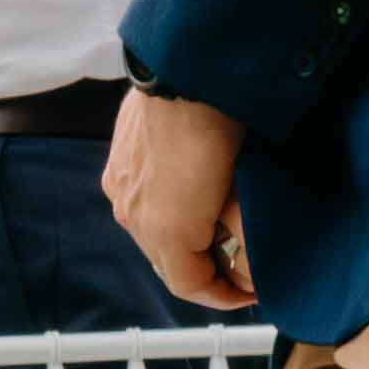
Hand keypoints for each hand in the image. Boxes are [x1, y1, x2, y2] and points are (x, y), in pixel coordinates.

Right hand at [108, 83, 252, 310]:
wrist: (188, 71)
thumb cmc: (223, 129)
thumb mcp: (245, 198)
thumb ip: (244, 243)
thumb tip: (248, 274)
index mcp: (164, 230)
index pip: (189, 287)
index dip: (224, 297)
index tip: (251, 292)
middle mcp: (131, 215)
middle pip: (167, 263)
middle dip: (203, 269)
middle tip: (240, 263)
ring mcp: (119, 186)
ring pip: (151, 233)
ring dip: (183, 239)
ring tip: (218, 225)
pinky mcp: (118, 162)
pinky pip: (140, 202)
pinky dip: (165, 210)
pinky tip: (191, 190)